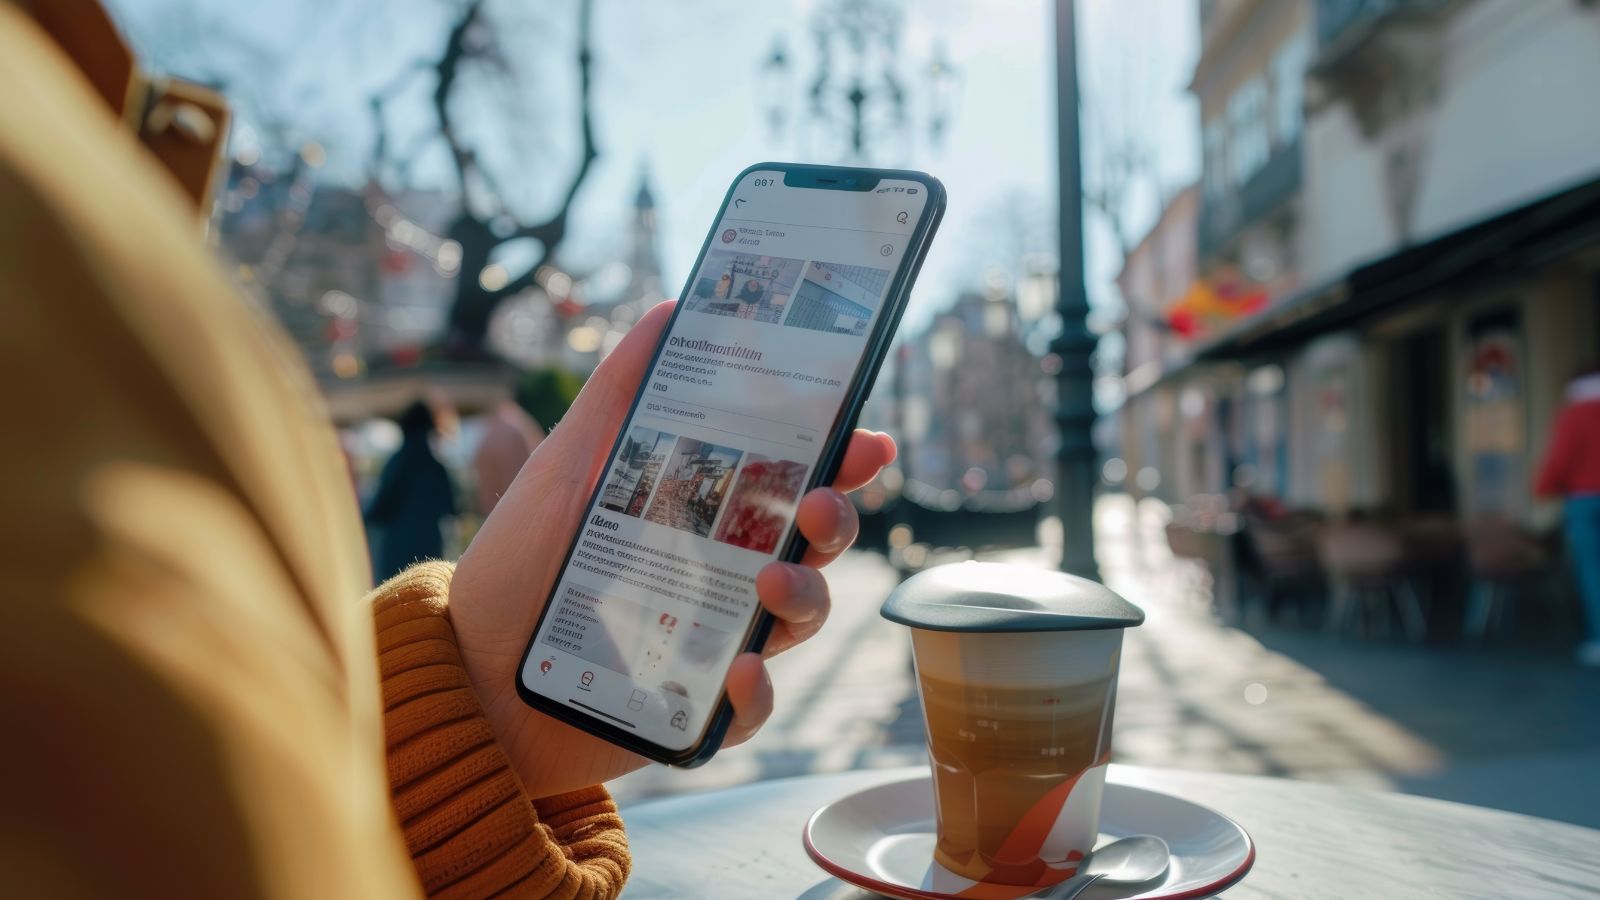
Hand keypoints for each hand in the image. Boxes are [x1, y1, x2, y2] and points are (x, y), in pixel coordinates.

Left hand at [448, 300, 896, 798]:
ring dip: (803, 596)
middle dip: (835, 519)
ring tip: (769, 582)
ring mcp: (718, 638)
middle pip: (814, 543)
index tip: (868, 442)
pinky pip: (752, 706)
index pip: (794, 479)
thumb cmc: (520, 557)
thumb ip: (621, 391)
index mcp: (708, 511)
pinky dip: (757, 692)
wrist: (467, 663)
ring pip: (800, 617)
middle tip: (816, 504)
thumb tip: (671, 310)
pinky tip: (737, 671)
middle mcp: (726, 571)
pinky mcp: (698, 706)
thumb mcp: (568, 463)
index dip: (842, 460)